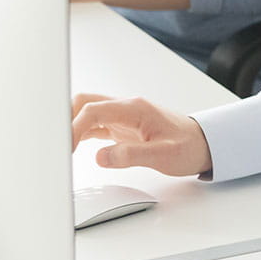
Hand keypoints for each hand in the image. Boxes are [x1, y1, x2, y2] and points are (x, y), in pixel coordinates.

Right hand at [70, 94, 212, 176]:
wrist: (204, 144)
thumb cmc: (189, 146)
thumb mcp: (164, 155)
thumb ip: (131, 155)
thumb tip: (101, 157)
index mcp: (134, 108)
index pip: (93, 109)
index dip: (73, 126)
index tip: (65, 147)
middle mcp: (125, 107)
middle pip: (84, 102)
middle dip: (65, 119)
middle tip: (57, 144)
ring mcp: (122, 116)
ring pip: (86, 111)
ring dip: (71, 125)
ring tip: (60, 146)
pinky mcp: (121, 126)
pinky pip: (94, 124)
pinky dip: (80, 132)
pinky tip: (73, 145)